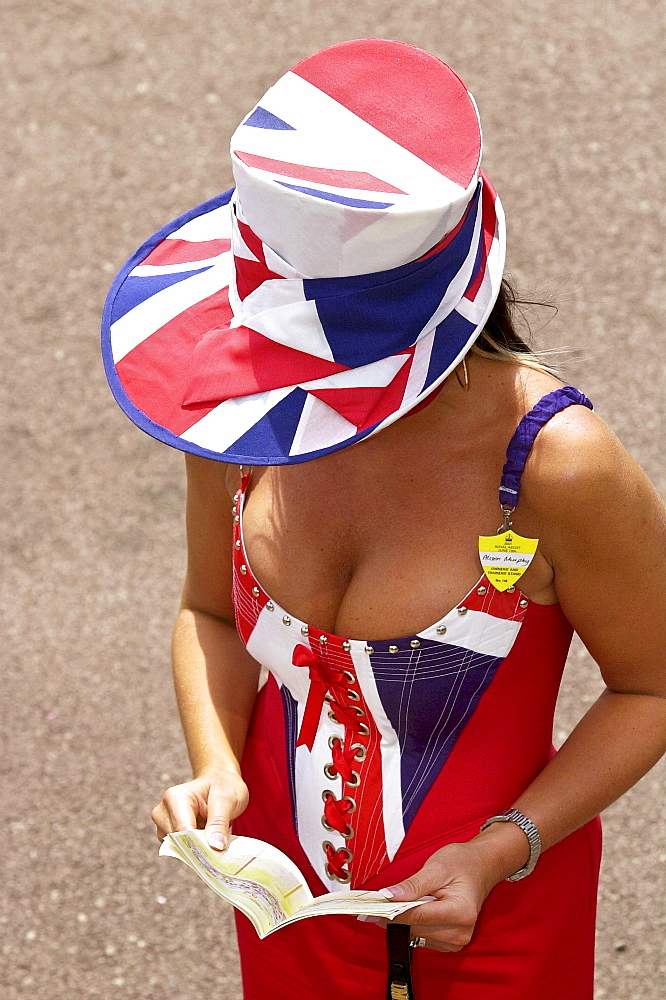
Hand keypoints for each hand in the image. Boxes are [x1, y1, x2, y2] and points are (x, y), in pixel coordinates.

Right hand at [150, 768, 248, 851]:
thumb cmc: (223, 786)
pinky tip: (205, 836)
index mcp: (175, 797)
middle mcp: (163, 811)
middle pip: (178, 842)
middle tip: (219, 842)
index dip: (199, 844)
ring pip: (178, 848)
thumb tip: (215, 846)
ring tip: (212, 833)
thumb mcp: (228, 799)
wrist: (220, 782)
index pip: (182, 830)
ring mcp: (163, 824)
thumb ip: (219, 823)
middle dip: (199, 846)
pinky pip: (179, 849)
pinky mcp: (167, 834)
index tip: (217, 850)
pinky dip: (194, 848)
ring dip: (197, 848)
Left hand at [368, 829, 527, 952]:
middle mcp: (461, 932)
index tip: (368, 908)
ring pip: (416, 935)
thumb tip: (388, 896)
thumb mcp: (436, 867)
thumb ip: (413, 885)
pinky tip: (403, 911)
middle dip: (391, 916)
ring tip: (384, 906)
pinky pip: (422, 937)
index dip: (390, 912)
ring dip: (399, 922)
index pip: (417, 915)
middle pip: (415, 928)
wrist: (481, 867)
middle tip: (369, 905)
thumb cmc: (462, 863)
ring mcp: (457, 940)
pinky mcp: (451, 943)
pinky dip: (410, 925)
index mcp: (460, 912)